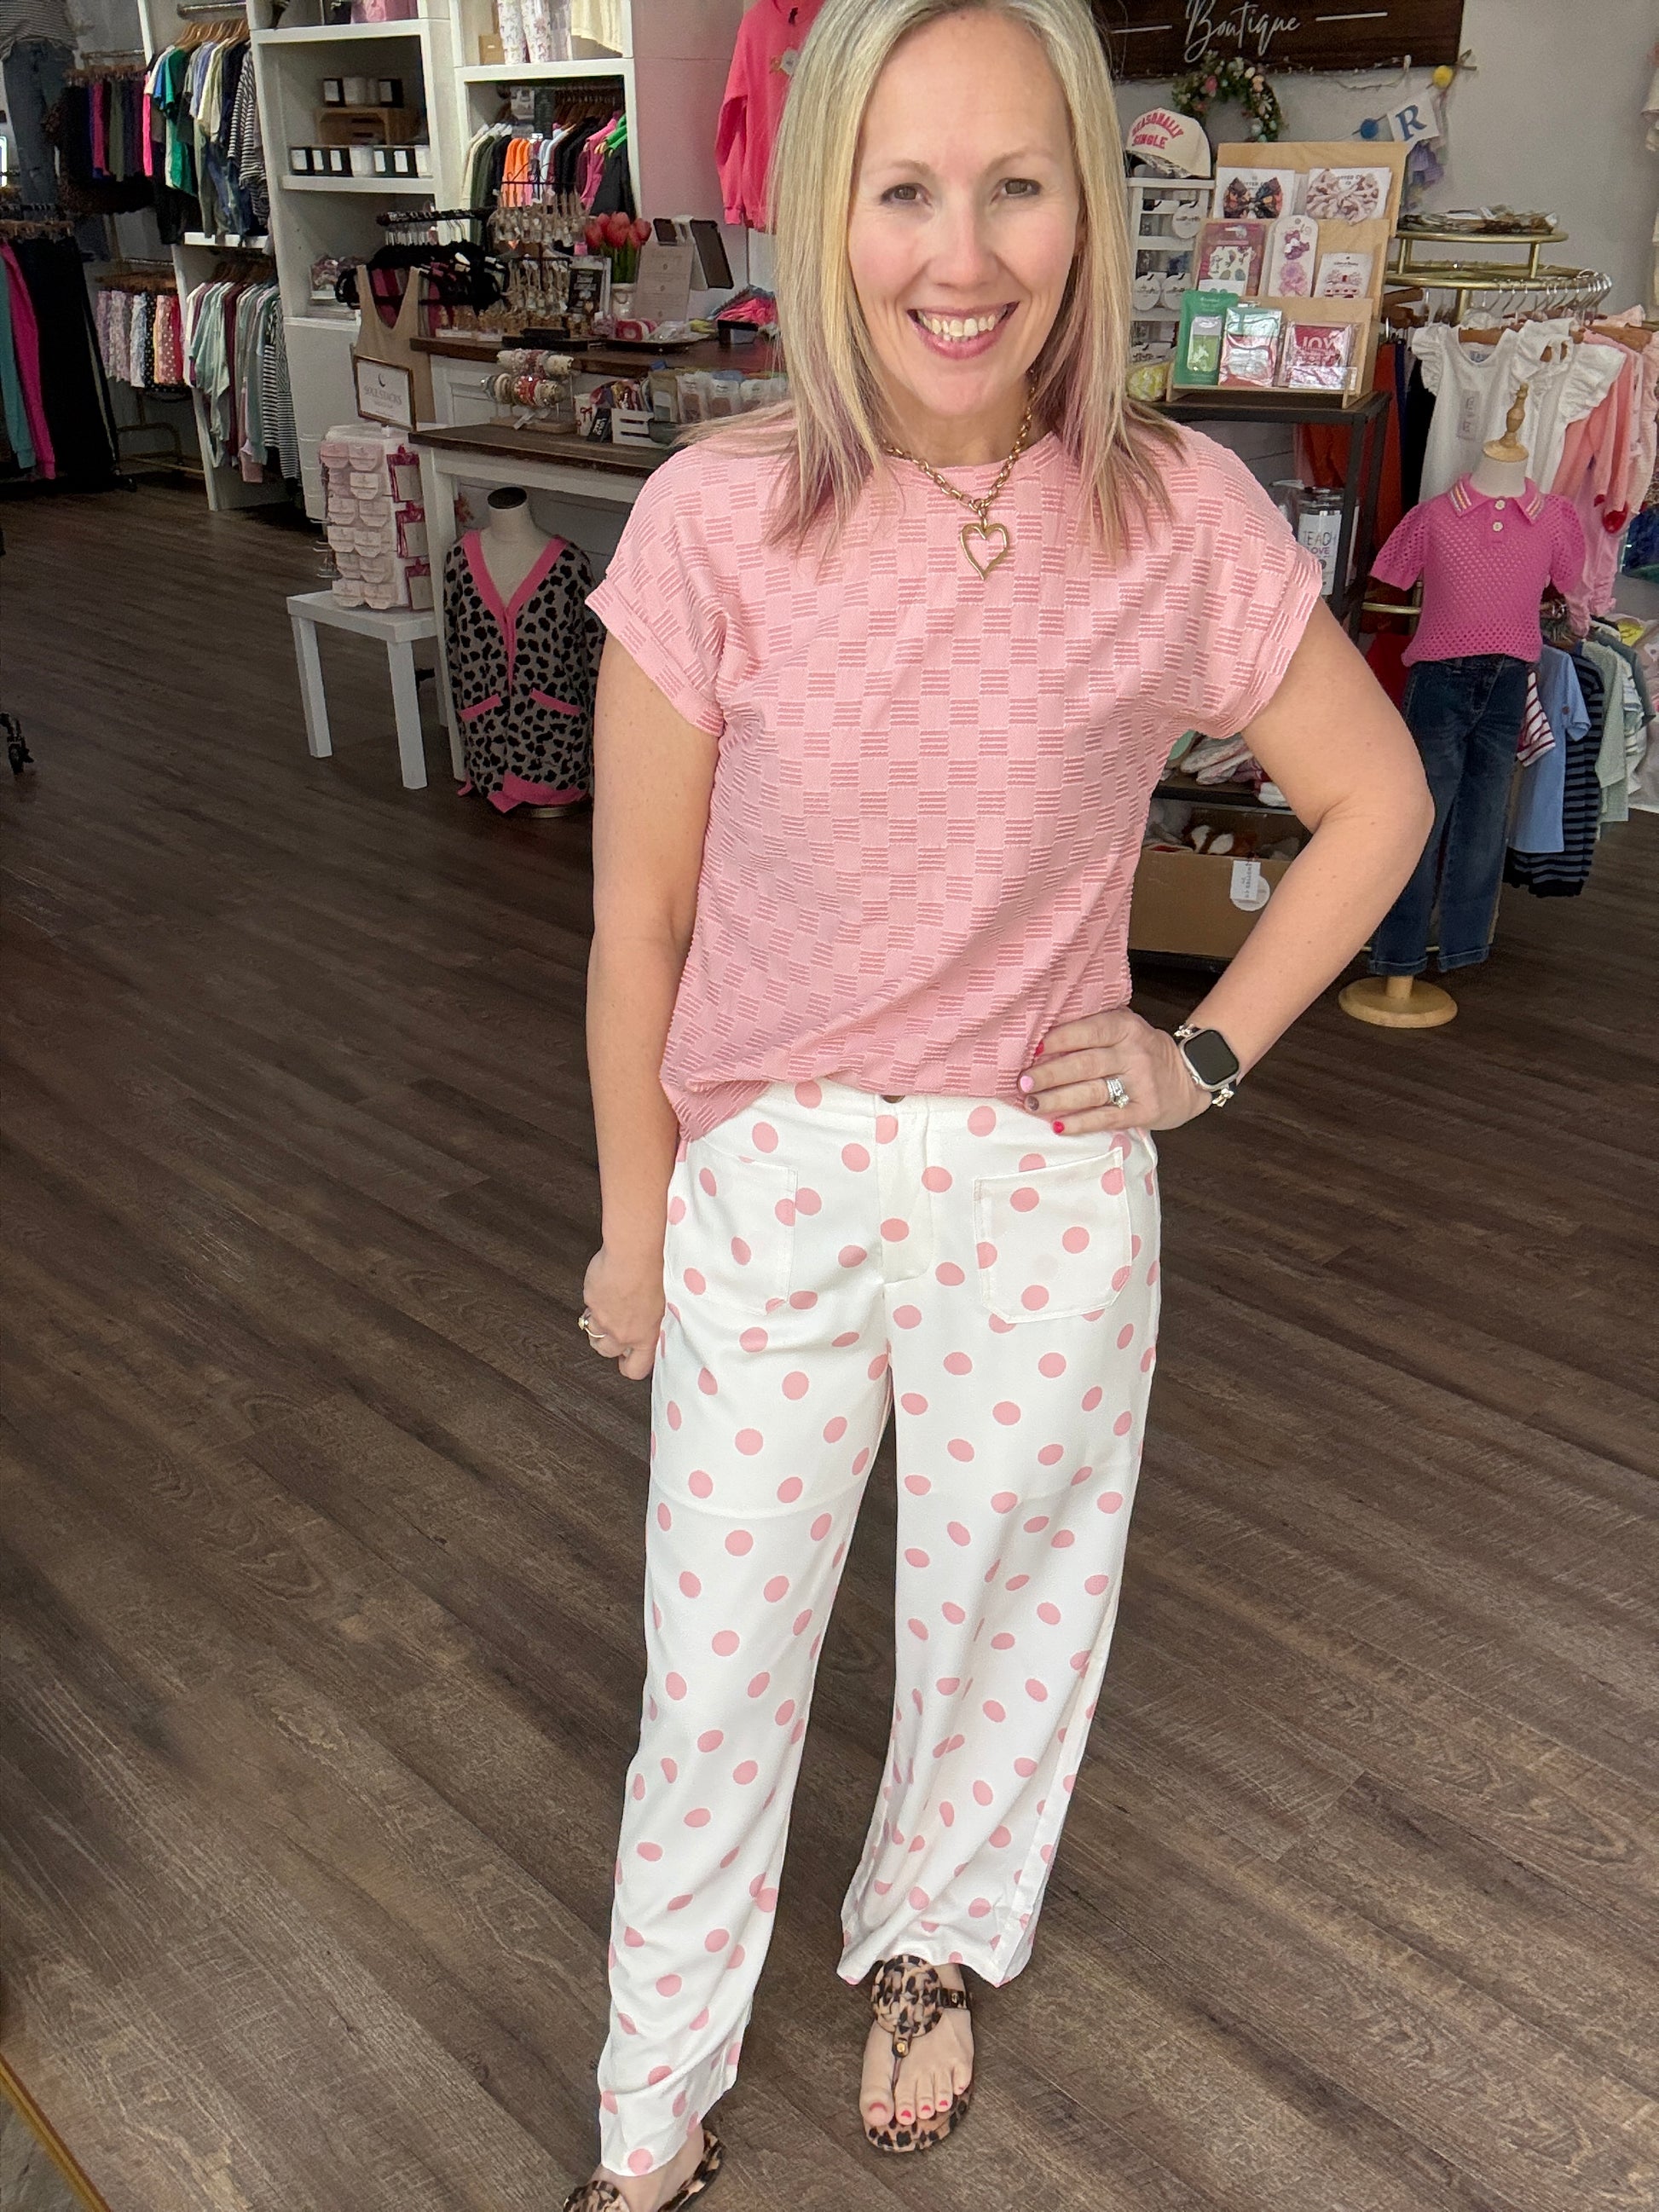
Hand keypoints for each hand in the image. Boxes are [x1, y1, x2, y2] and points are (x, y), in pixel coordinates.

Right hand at [580, 1243, 664, 1381]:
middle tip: (612, 1330)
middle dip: (607, 1343)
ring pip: (593, 1331)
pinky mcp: (590, 1302)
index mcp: (645, 1336)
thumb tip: (651, 1324)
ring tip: (607, 1306)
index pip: (636, 1368)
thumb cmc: (654, 1276)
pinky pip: (589, 1306)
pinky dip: (594, 1299)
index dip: (628, 1366)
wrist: (633, 1256)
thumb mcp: (664, 1304)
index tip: (626, 1360)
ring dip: (597, 1323)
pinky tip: (605, 1286)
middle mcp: (623, 1333)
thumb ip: (653, 1321)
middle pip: (606, 1352)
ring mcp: (604, 1319)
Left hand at [1017, 1010, 1210, 1134]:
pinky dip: (1081, 1123)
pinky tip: (1059, 1126)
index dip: (1059, 1040)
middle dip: (1049, 1074)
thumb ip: (1093, 1029)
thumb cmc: (1144, 1051)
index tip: (1032, 1050)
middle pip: (1084, 1064)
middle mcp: (1133, 1053)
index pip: (1088, 1031)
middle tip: (1023, 1082)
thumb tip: (1042, 1041)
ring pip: (1092, 1092)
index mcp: (1126, 1027)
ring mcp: (1140, 1083)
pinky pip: (1107, 1118)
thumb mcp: (1126, 1029)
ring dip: (1058, 1099)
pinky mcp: (1144, 1110)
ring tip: (1032, 1103)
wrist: (1190, 1076)